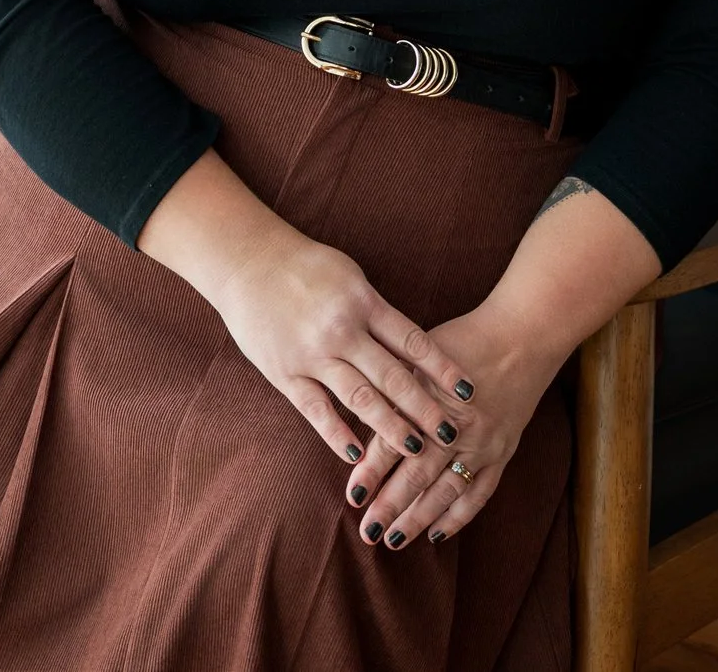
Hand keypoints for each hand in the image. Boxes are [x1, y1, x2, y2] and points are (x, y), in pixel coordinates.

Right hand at [211, 229, 480, 470]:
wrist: (248, 261)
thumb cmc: (305, 266)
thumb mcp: (350, 277)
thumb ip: (376, 311)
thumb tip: (409, 346)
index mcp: (363, 303)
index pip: (413, 342)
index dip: (443, 369)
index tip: (469, 392)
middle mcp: (342, 330)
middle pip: (393, 376)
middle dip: (424, 408)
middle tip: (452, 434)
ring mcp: (313, 354)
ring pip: (359, 398)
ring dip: (389, 427)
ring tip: (415, 449)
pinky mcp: (285, 372)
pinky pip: (315, 409)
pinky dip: (336, 433)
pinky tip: (355, 455)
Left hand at [344, 303, 554, 549]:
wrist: (522, 336)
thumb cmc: (464, 340)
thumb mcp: (421, 355)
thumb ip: (396, 389)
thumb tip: (362, 417)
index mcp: (433, 401)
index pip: (396, 443)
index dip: (372, 471)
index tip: (353, 495)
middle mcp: (458, 429)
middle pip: (417, 475)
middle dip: (389, 506)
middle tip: (367, 531)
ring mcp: (484, 445)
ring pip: (446, 491)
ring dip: (419, 519)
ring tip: (393, 540)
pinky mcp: (503, 453)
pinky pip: (480, 493)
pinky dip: (458, 516)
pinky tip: (437, 535)